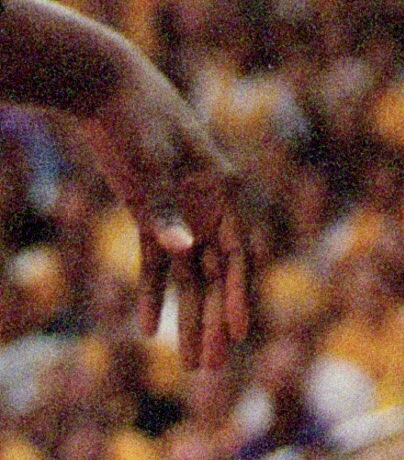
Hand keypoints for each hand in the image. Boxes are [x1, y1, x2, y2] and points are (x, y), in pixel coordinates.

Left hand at [83, 49, 250, 373]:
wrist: (108, 88)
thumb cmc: (140, 120)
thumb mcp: (152, 164)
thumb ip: (165, 212)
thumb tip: (184, 253)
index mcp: (222, 189)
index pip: (237, 255)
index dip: (239, 297)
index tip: (239, 334)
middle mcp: (208, 204)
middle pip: (216, 274)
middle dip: (214, 322)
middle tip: (211, 370)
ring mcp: (179, 210)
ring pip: (189, 275)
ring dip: (188, 317)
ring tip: (189, 365)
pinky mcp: (150, 211)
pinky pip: (156, 264)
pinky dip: (153, 294)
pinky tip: (148, 329)